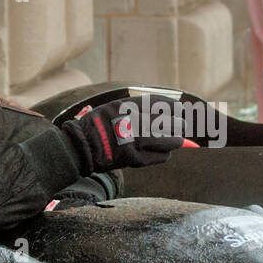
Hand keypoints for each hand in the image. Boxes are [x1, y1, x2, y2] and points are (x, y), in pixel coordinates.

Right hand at [61, 99, 183, 172]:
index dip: (173, 107)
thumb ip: (136, 109)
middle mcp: (134, 123)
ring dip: (175, 141)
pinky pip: (161, 157)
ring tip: (175, 140)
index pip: (161, 103)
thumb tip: (163, 113)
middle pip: (170, 123)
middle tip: (180, 125)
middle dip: (178, 125)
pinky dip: (164, 154)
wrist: (82, 146)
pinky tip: (161, 152)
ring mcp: (136, 142)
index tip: (178, 109)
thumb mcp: (115, 107)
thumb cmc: (98, 125)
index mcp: (128, 106)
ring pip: (170, 141)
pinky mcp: (135, 159)